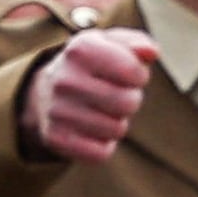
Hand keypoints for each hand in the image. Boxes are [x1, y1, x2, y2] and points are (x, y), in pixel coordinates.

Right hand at [23, 29, 157, 163]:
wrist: (45, 92)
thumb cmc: (91, 65)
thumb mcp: (110, 43)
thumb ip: (137, 42)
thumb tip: (152, 53)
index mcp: (81, 50)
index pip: (134, 72)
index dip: (138, 76)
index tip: (126, 74)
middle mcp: (65, 80)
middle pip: (128, 103)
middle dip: (130, 100)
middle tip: (115, 95)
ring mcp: (57, 111)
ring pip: (117, 129)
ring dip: (116, 122)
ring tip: (101, 111)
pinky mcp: (55, 139)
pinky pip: (100, 153)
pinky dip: (103, 145)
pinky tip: (91, 129)